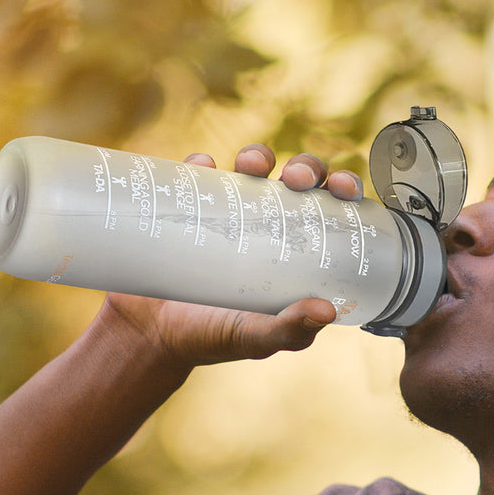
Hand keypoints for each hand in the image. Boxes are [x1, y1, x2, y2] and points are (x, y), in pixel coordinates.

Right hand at [100, 147, 364, 369]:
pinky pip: (198, 171)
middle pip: (299, 179)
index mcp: (298, 252)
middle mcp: (269, 224)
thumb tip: (326, 312)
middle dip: (306, 168)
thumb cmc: (213, 337)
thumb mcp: (256, 339)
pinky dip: (202, 164)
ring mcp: (229, 210)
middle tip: (295, 179)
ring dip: (258, 156)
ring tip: (251, 167)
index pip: (332, 211)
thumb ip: (290, 330)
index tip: (344, 190)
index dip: (344, 190)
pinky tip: (204, 168)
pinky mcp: (189, 203)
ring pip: (253, 165)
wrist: (149, 332)